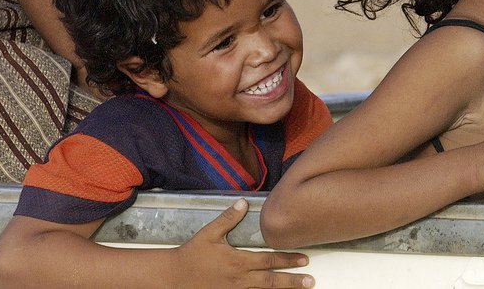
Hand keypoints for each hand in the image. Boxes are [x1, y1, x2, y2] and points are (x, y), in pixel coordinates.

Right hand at [171, 199, 314, 287]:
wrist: (173, 278)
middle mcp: (239, 279)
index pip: (269, 260)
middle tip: (310, 281)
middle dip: (293, 281)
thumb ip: (227, 219)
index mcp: (238, 261)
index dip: (288, 259)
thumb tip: (243, 203)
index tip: (304, 260)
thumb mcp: (208, 234)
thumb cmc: (191, 255)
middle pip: (271, 281)